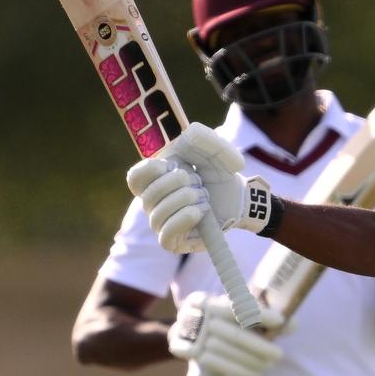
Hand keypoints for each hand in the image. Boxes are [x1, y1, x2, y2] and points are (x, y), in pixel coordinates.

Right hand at [126, 123, 274, 251]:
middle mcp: (154, 203)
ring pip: (157, 215)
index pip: (134, 178)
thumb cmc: (220, 174)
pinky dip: (181, 221)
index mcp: (155, 180)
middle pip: (148, 196)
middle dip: (177, 185)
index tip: (169, 164)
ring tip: (204, 197)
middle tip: (198, 181)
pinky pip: (165, 237)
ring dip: (185, 201)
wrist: (240, 197)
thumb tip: (190, 133)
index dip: (147, 171)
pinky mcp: (175, 242)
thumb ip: (204, 137)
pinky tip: (198, 212)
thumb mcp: (214, 151)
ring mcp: (163, 223)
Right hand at [168, 291, 289, 375]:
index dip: (260, 313)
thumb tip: (292, 324)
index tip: (280, 320)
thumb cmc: (223, 320)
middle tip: (279, 354)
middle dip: (259, 345)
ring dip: (250, 360)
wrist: (187, 331)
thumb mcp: (239, 312)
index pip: (238, 304)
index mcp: (209, 297)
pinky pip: (212, 363)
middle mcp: (195, 312)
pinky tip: (254, 373)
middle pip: (232, 333)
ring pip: (223, 350)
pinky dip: (237, 369)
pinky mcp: (180, 349)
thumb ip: (266, 316)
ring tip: (269, 365)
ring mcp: (186, 331)